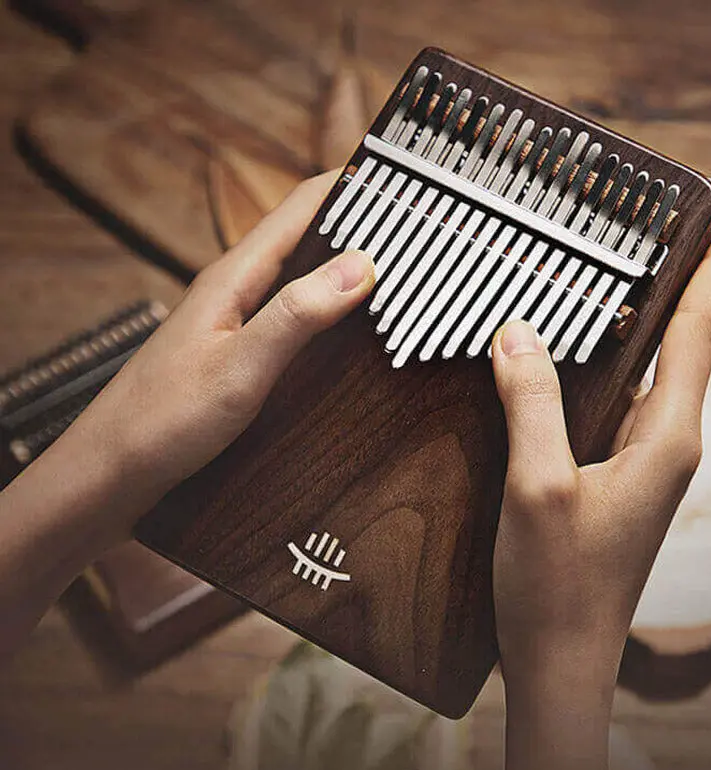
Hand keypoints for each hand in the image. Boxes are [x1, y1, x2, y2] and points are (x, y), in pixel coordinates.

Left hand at [72, 172, 374, 531]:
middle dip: (358, 223)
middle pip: (304, 235)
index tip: (405, 177)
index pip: (301, 206)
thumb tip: (363, 265)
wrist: (111, 469)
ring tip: (397, 268)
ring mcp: (234, 318)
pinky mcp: (236, 349)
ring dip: (344, 265)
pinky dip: (326, 305)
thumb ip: (298, 315)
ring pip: (299, 273)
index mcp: (235, 276)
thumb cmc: (164, 419)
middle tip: (417, 227)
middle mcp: (235, 288)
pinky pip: (291, 311)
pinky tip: (348, 326)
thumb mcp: (241, 367)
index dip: (351, 184)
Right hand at [491, 209, 710, 769]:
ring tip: (642, 274)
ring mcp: (645, 465)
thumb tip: (519, 331)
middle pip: (686, 347)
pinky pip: (624, 404)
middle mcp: (667, 446)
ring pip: (655, 375)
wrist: (563, 657)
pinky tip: (591, 355)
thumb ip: (532, 402)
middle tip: (687, 229)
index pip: (697, 335)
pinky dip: (617, 365)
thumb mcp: (539, 486)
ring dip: (654, 323)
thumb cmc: (557, 583)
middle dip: (692, 284)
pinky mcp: (618, 480)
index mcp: (666, 439)